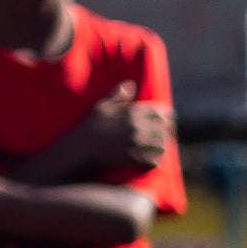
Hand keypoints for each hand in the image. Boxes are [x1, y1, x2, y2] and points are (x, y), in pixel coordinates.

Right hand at [33, 90, 172, 183]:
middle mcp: (137, 127)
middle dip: (164, 133)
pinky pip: (154, 161)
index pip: (160, 112)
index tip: (167, 121)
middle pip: (164, 130)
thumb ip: (117, 95)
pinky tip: (153, 163)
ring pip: (161, 146)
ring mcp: (136, 143)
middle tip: (163, 137)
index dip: (166, 117)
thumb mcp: (101, 106)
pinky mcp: (133, 158)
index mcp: (132, 113)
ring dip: (161, 148)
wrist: (79, 148)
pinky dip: (155, 162)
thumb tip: (131, 84)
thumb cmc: (88, 126)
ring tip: (158, 150)